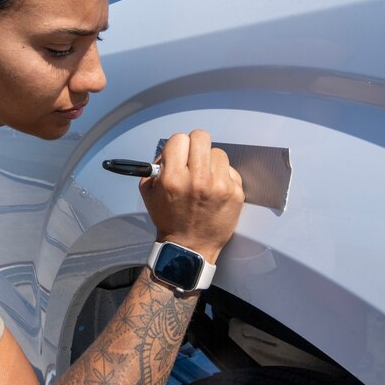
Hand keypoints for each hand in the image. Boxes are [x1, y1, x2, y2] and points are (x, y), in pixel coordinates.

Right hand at [140, 129, 243, 261]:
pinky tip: (215, 190)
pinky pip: (230, 170)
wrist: (189, 248)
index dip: (178, 146)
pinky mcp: (235, 193)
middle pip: (201, 137)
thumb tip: (170, 151)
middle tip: (194, 160)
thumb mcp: (149, 192)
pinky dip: (223, 177)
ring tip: (205, 179)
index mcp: (173, 178)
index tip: (179, 155)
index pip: (179, 138)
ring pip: (218, 152)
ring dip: (210, 163)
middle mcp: (197, 179)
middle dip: (195, 146)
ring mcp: (219, 186)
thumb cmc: (169, 219)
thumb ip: (155, 166)